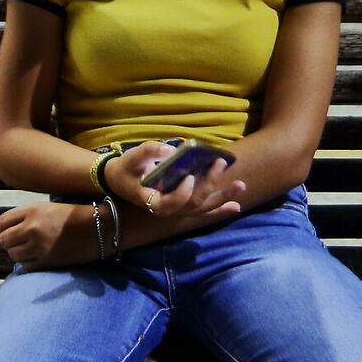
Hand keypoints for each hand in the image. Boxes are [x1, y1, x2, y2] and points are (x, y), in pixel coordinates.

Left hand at [0, 200, 93, 266]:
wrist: (99, 228)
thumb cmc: (73, 216)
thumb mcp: (46, 208)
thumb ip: (25, 218)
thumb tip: (4, 234)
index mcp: (31, 210)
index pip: (1, 222)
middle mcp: (31, 227)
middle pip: (4, 240)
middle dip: (8, 244)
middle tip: (17, 245)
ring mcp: (38, 245)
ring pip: (13, 255)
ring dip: (18, 254)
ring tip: (30, 251)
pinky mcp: (46, 260)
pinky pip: (26, 266)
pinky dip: (28, 264)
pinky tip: (38, 259)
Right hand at [105, 141, 246, 229]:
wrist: (121, 180)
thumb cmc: (127, 168)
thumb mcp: (133, 157)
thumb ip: (149, 152)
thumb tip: (170, 150)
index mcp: (152, 201)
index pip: (170, 204)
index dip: (181, 194)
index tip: (189, 177)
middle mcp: (167, 209)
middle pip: (192, 203)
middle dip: (209, 186)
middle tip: (220, 164)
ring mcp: (177, 209)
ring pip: (202, 208)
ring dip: (222, 198)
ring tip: (240, 186)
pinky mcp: (184, 206)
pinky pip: (203, 211)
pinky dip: (220, 209)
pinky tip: (235, 206)